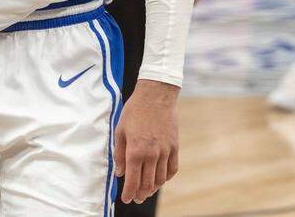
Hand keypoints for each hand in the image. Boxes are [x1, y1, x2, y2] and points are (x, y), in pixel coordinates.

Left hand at [114, 79, 179, 203]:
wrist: (155, 96)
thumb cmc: (134, 112)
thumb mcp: (120, 131)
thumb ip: (119, 154)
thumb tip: (120, 173)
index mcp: (135, 151)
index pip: (132, 181)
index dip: (128, 193)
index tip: (125, 199)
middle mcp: (151, 154)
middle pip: (147, 184)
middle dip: (140, 194)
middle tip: (136, 198)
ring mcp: (165, 151)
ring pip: (160, 179)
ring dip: (153, 189)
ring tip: (146, 191)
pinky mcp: (174, 147)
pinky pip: (172, 169)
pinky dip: (166, 177)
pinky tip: (160, 179)